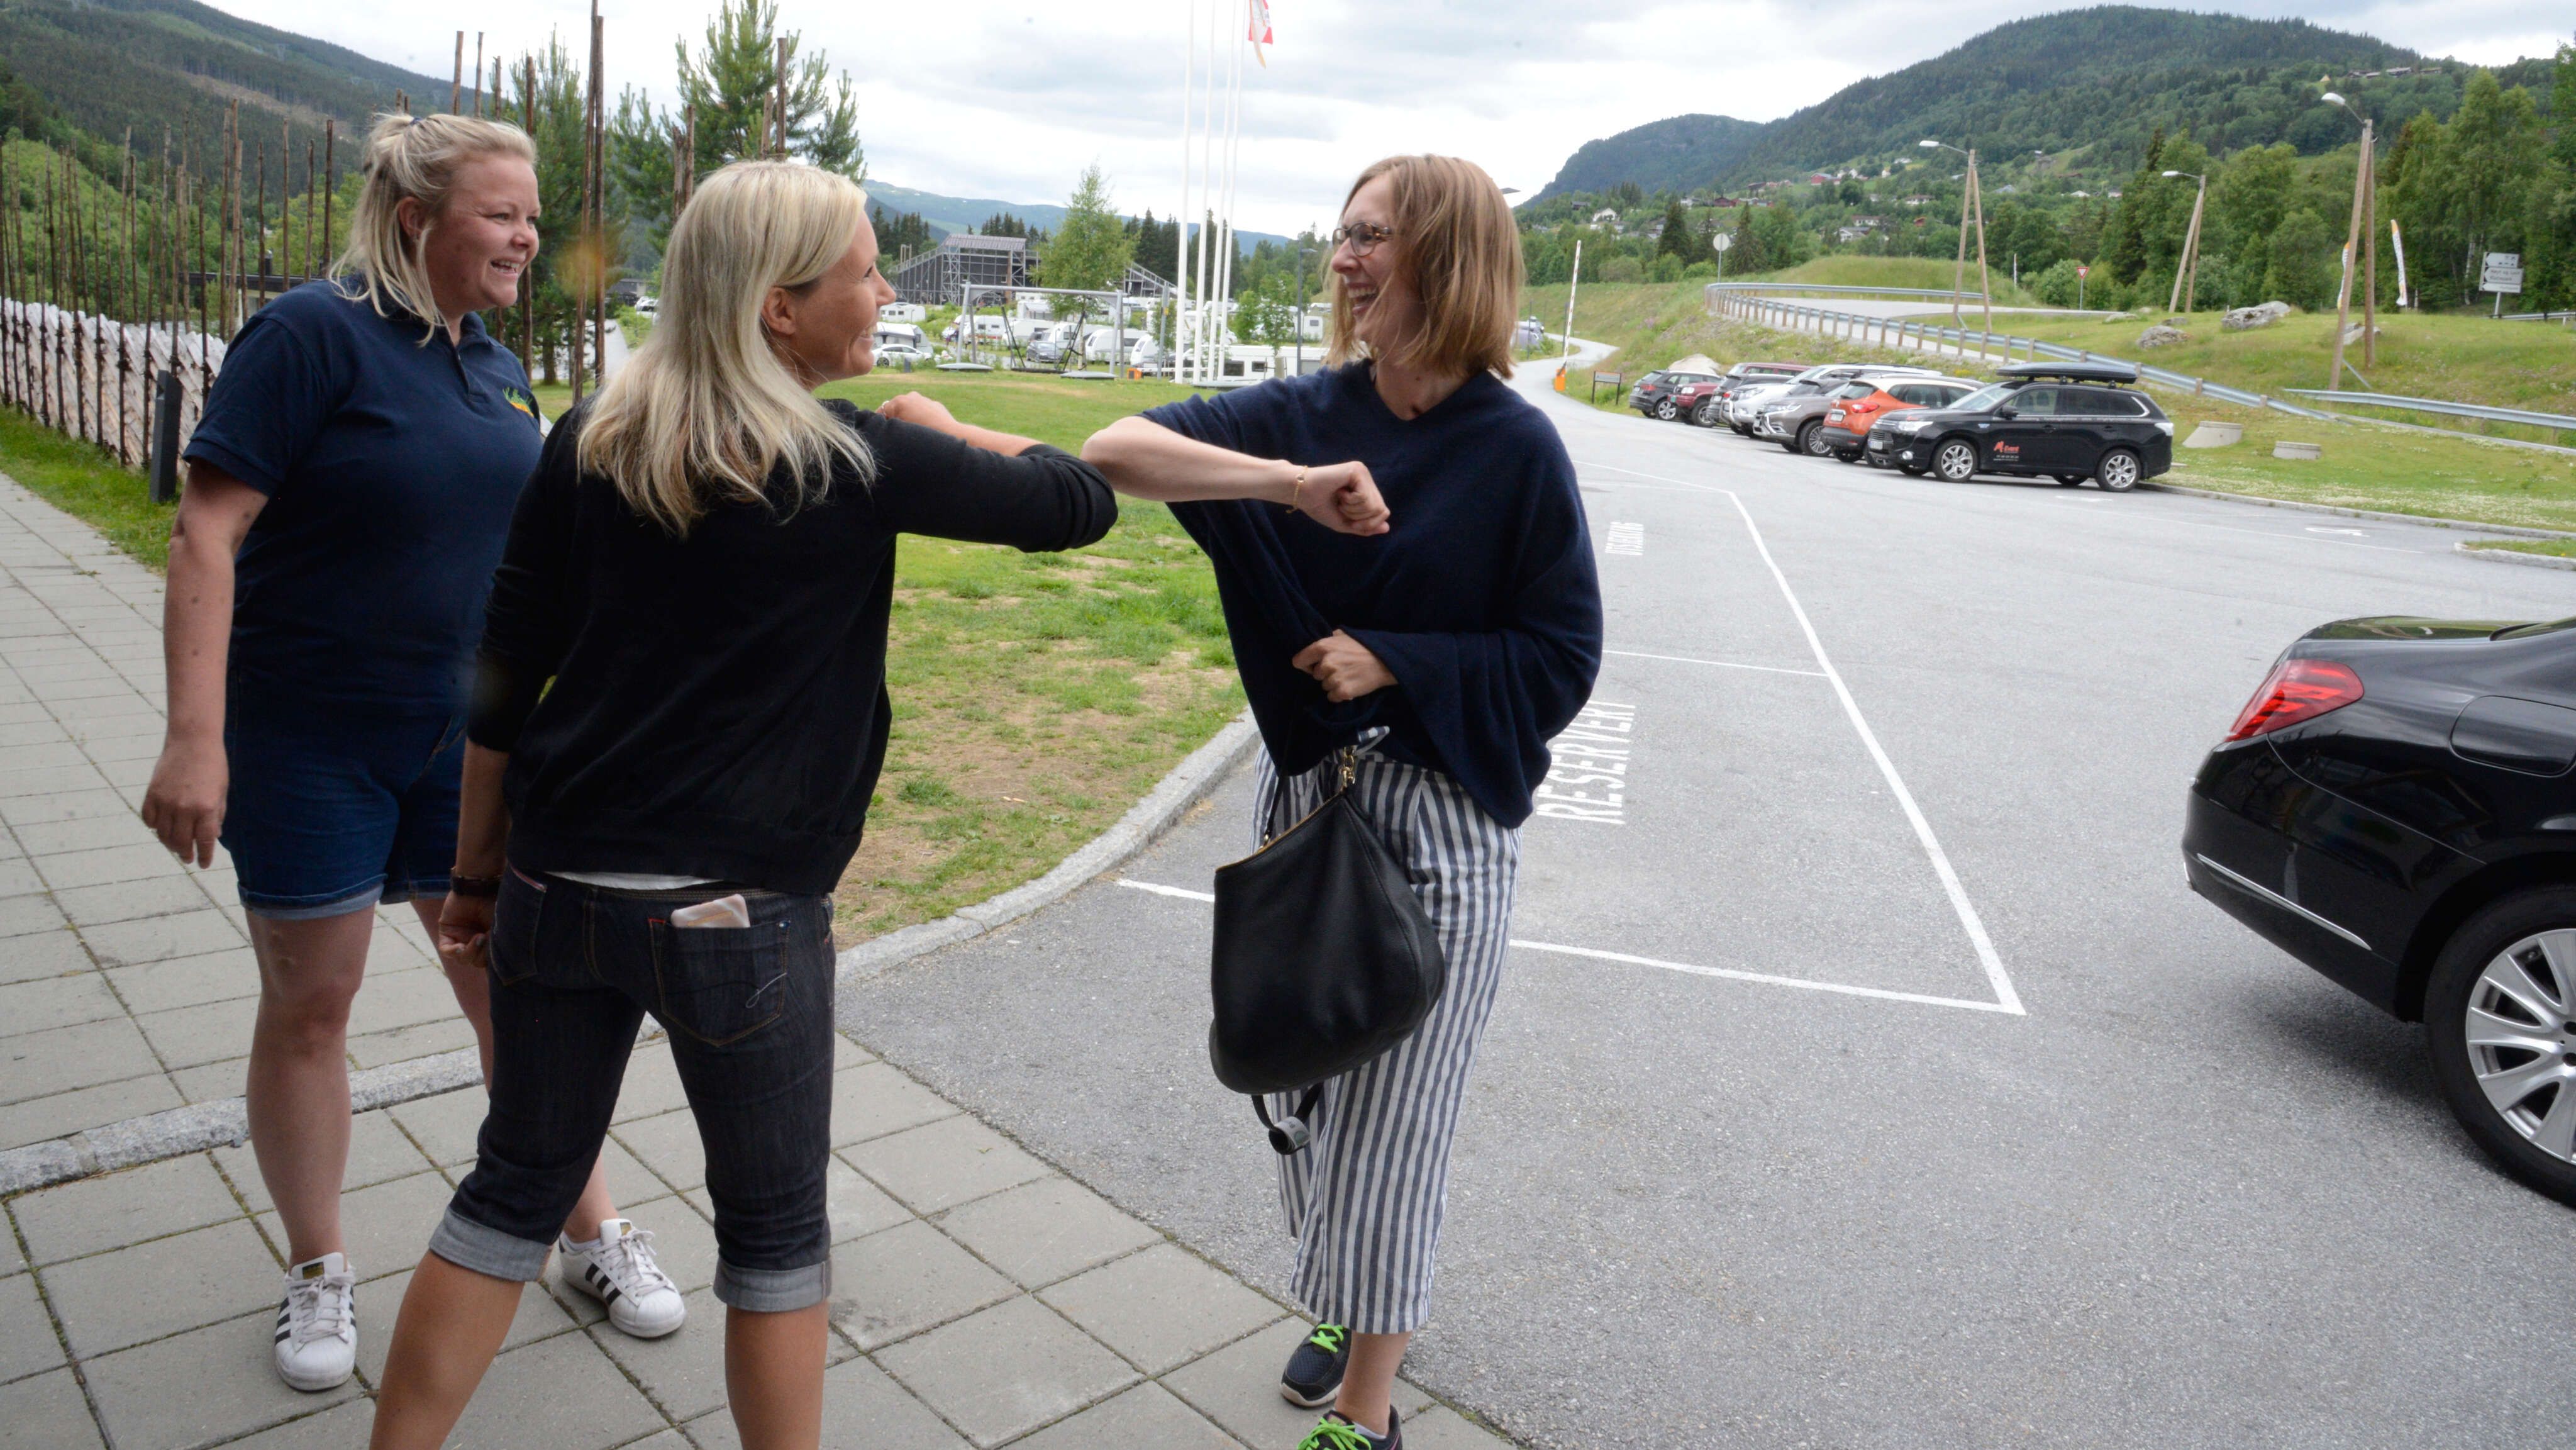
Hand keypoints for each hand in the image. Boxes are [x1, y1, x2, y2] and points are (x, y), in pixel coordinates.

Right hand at [140, 734, 226, 866]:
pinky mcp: (151, 794)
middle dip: (184, 853)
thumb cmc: (213, 766)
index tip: (203, 864)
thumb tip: (212, 836)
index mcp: (206, 809)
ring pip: (162, 833)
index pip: (204, 841)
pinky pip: (149, 819)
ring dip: (169, 843)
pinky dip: (154, 826)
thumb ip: (217, 815)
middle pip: (180, 841)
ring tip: (175, 846)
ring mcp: (165, 802)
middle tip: (187, 858)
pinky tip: (160, 828)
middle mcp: (184, 808)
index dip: (203, 856)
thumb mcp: (221, 792)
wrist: (193, 741)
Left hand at [436, 891, 495, 975]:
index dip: (494, 963)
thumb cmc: (496, 902)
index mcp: (490, 939)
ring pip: (462, 959)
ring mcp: (461, 937)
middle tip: (487, 939)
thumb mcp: (501, 928)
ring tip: (478, 937)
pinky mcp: (447, 932)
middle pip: (476, 962)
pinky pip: (447, 951)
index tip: (499, 959)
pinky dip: (454, 951)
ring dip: (470, 952)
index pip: (489, 960)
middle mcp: (475, 940)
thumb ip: (497, 946)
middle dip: (482, 955)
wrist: (479, 886)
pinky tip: (461, 946)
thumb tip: (499, 965)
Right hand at [876, 392, 955, 428]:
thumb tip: (885, 424)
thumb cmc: (923, 436)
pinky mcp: (935, 404)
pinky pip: (923, 411)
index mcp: (899, 402)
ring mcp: (924, 399)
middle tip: (899, 433)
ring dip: (909, 417)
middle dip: (896, 418)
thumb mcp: (901, 431)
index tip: (884, 433)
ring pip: (911, 408)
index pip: (882, 411)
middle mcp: (911, 396)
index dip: (882, 423)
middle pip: (896, 408)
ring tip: (914, 432)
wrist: (950, 435)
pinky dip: (922, 417)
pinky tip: (926, 429)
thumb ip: (890, 424)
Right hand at [1292, 462, 1389, 536]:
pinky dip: (1349, 501)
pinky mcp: (1357, 469)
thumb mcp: (1344, 522)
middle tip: (1341, 506)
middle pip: (1381, 510)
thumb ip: (1365, 527)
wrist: (1300, 493)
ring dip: (1352, 509)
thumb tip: (1387, 528)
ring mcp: (1363, 472)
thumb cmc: (1318, 505)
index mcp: (1365, 488)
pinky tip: (1338, 492)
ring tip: (1339, 498)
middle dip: (1359, 517)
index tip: (1346, 515)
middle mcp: (1367, 478)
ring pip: (1374, 505)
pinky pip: (1364, 497)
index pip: (1382, 512)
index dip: (1367, 523)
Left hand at [1292, 630, 1396, 701]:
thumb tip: (1316, 644)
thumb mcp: (1343, 635)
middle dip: (1325, 674)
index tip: (1312, 666)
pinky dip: (1340, 694)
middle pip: (1315, 675)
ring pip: (1324, 686)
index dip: (1305, 664)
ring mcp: (1334, 678)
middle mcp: (1325, 663)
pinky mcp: (1342, 692)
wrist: (1385, 661)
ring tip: (1348, 676)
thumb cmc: (1364, 646)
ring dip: (1334, 684)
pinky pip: (1332, 697)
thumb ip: (1328, 639)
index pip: (1299, 661)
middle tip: (1341, 668)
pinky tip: (1351, 685)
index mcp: (1322, 647)